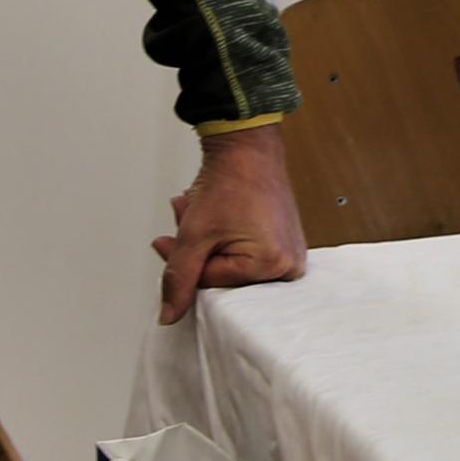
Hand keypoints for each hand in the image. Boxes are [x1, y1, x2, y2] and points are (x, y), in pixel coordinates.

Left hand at [153, 123, 307, 320]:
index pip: (211, 284)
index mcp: (272, 265)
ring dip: (207, 242)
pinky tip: (217, 217)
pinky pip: (246, 253)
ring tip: (200, 212)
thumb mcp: (195, 235)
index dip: (185, 262)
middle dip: (197, 252)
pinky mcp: (285, 243)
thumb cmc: (232, 180)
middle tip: (190, 220)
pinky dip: (224, 238)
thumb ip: (178, 277)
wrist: (247, 146)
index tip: (172, 240)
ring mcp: (290, 253)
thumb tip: (169, 314)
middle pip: (224, 277)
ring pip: (231, 265)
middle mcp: (289, 264)